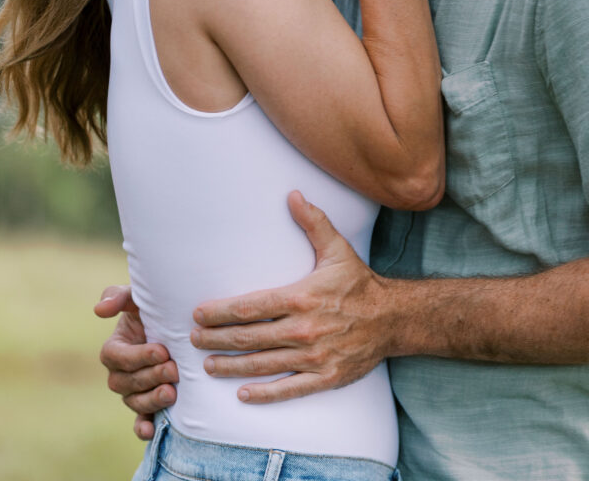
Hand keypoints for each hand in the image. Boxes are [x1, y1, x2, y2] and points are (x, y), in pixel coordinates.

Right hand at [94, 284, 178, 439]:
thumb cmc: (152, 309)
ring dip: (151, 400)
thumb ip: (117, 296)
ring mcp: (132, 392)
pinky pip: (139, 422)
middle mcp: (119, 374)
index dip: (138, 356)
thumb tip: (99, 310)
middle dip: (150, 377)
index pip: (117, 357)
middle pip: (127, 382)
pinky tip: (152, 431)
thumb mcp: (136, 297)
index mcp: (113, 349)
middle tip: (173, 369)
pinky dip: (143, 428)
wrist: (175, 325)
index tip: (162, 350)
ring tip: (172, 393)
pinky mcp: (147, 406)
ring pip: (135, 402)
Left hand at [191, 192, 391, 403]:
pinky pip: (289, 389)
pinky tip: (242, 394)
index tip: (199, 314)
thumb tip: (292, 194)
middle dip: (217, 340)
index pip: (251, 307)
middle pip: (250, 337)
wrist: (394, 318)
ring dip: (232, 366)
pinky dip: (264, 394)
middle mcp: (304, 329)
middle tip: (194, 340)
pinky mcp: (326, 378)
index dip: (221, 312)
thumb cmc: (359, 283)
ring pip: (263, 365)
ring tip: (208, 365)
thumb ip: (313, 222)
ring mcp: (315, 357)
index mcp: (301, 297)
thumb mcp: (337, 248)